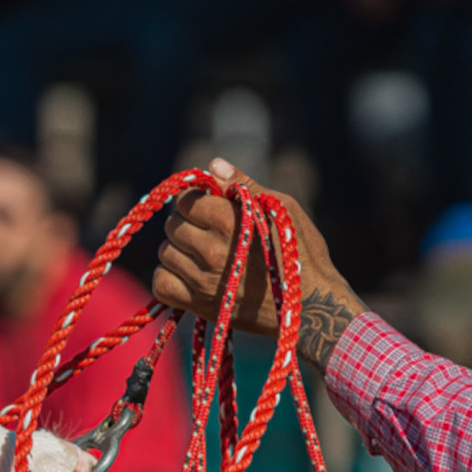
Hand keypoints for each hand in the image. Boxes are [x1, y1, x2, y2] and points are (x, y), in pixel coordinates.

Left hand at [152, 158, 365, 370]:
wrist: (310, 306)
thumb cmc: (300, 252)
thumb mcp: (281, 209)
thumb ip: (244, 185)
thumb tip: (213, 165)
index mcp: (230, 221)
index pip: (185, 200)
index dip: (195, 201)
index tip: (208, 207)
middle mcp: (212, 250)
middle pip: (172, 225)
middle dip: (186, 223)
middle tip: (206, 230)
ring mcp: (203, 280)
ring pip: (165, 253)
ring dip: (178, 249)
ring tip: (201, 252)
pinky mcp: (199, 306)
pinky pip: (161, 284)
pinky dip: (168, 276)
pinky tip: (187, 272)